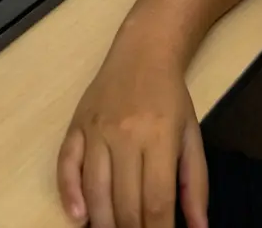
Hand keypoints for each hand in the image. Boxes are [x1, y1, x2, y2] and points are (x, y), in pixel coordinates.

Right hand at [58, 45, 208, 227]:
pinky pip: (65, 165)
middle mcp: (124, 134)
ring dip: (103, 224)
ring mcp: (96, 130)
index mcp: (159, 137)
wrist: (143, 50)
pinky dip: (69, 194)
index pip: (157, 201)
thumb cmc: (170, 96)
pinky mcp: (76, 125)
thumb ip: (196, 184)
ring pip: (95, 190)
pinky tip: (79, 218)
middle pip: (125, 202)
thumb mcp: (192, 135)